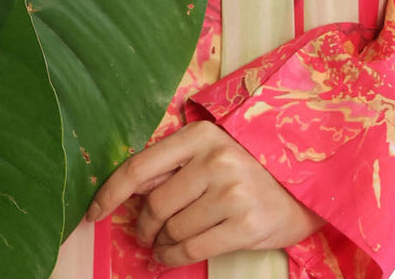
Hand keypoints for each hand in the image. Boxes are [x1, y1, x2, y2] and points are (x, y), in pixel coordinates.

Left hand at [86, 121, 321, 266]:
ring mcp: (232, 191)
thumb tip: (127, 191)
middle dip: (142, 226)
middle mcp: (216, 159)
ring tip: (162, 245)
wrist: (302, 190)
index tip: (92, 212)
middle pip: (155, 204)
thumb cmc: (249, 171)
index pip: (141, 165)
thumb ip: (174, 167)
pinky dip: (171, 258)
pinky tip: (169, 257)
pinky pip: (189, 249)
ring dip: (158, 244)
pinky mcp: (244, 224)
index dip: (111, 191)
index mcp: (203, 135)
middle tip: (144, 234)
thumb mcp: (213, 154)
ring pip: (171, 229)